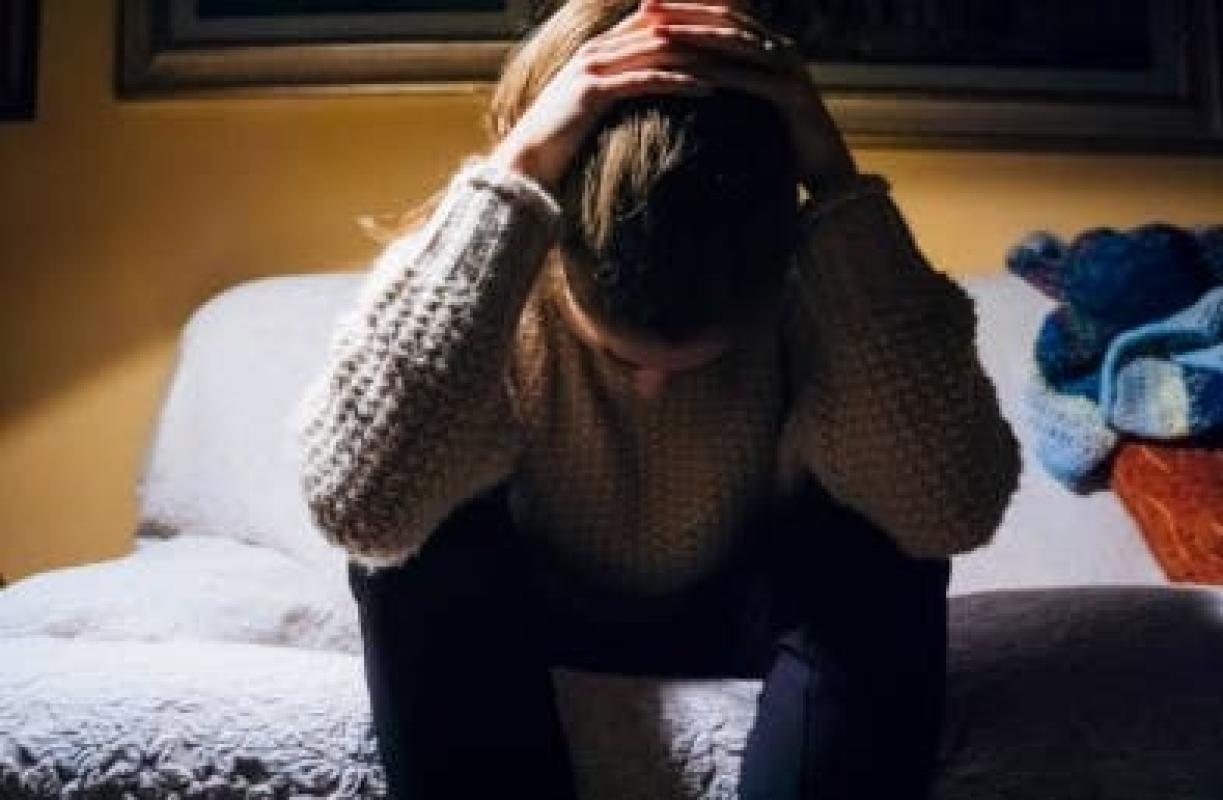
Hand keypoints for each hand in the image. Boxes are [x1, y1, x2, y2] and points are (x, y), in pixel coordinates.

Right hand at [488, 0, 718, 193]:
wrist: (525, 164)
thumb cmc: (563, 142)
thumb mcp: (596, 106)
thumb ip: (622, 87)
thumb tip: (654, 86)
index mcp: (600, 46)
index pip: (656, 17)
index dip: (695, 15)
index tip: (735, 23)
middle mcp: (597, 48)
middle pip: (663, 25)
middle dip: (707, 28)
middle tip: (748, 36)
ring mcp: (592, 66)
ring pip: (658, 49)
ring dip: (701, 53)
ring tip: (738, 62)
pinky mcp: (592, 92)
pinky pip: (644, 80)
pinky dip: (679, 82)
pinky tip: (709, 89)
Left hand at [637, 0, 859, 193]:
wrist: (825, 171)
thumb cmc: (781, 141)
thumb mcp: (749, 104)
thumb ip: (727, 82)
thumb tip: (685, 75)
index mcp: (769, 47)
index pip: (724, 13)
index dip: (686, 6)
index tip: (645, 4)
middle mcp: (782, 50)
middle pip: (728, 18)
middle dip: (684, 11)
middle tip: (644, 8)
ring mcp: (791, 71)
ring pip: (738, 42)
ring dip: (695, 36)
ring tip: (659, 34)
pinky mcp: (794, 97)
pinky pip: (753, 79)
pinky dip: (721, 74)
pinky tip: (691, 74)